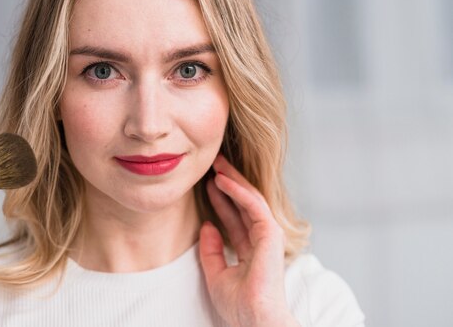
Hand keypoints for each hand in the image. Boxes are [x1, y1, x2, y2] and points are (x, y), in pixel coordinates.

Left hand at [199, 154, 298, 326]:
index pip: (234, 218)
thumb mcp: (216, 274)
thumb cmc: (239, 306)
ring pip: (249, 199)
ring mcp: (267, 235)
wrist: (253, 320)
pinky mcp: (270, 233)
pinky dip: (237, 191)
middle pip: (243, 204)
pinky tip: (222, 180)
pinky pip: (252, 205)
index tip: (206, 184)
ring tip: (216, 164)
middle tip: (214, 163)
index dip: (221, 199)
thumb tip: (206, 225)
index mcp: (251, 250)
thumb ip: (210, 250)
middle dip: (228, 182)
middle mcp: (261, 240)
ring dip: (233, 180)